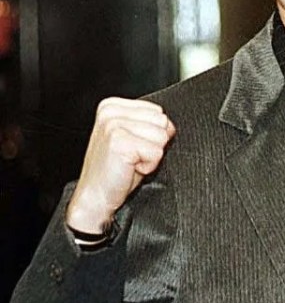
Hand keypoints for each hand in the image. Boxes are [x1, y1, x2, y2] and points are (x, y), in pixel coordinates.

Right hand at [66, 98, 175, 233]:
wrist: (96, 196)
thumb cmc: (116, 169)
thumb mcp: (135, 138)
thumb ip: (150, 124)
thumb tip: (170, 124)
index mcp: (112, 106)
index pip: (159, 112)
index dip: (153, 135)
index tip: (133, 147)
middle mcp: (110, 112)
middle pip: (162, 122)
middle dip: (153, 144)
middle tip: (132, 156)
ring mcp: (113, 125)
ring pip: (161, 136)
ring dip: (151, 155)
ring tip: (130, 161)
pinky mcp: (119, 142)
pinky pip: (156, 152)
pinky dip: (149, 165)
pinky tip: (130, 168)